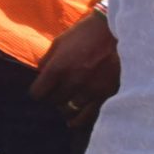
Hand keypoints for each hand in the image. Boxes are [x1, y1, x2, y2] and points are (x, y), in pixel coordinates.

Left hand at [28, 7, 120, 127]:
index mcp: (58, 67)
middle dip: (52, 98)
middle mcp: (73, 81)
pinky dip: (79, 119)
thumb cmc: (84, 34)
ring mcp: (90, 89)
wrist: (115, 31)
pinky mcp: (106, 94)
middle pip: (54, 102)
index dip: (37, 92)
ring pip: (70, 110)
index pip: (38, 93)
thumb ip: (47, 60)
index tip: (40, 91)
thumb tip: (40, 75)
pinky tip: (74, 121)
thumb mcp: (59, 42)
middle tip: (56, 94)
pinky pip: (89, 115)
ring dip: (66, 107)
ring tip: (66, 103)